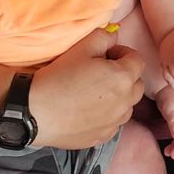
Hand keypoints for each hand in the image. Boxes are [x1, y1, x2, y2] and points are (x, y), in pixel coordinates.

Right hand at [32, 28, 144, 148]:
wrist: (36, 112)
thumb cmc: (59, 76)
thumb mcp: (82, 47)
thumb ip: (104, 37)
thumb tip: (116, 35)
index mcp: (123, 77)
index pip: (137, 60)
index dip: (122, 53)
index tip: (106, 54)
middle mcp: (125, 102)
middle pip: (137, 84)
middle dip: (124, 75)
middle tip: (102, 71)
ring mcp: (115, 123)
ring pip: (128, 105)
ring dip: (119, 96)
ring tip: (95, 91)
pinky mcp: (103, 137)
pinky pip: (114, 122)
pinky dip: (108, 114)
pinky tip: (88, 109)